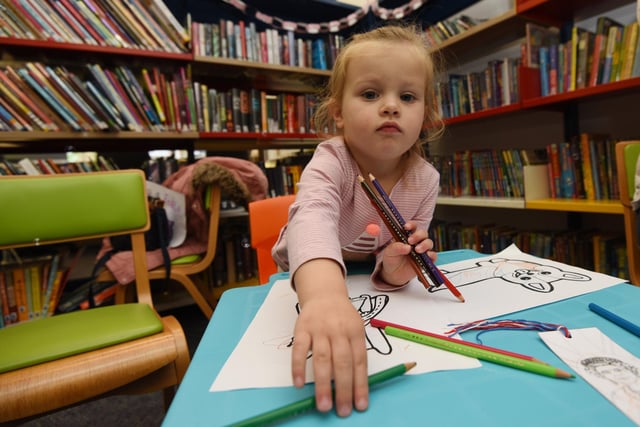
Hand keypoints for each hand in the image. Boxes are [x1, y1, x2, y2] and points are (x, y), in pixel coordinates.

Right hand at [291, 259, 367, 416]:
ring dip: (323, 384)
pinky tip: (299, 383)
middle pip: (342, 362)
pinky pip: (299, 349)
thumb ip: (354, 353)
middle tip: (342, 410)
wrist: (324, 294)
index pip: (360, 362)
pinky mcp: (302, 328)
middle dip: (343, 389)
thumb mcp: (355, 329)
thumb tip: (355, 387)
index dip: (361, 384)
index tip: (360, 405)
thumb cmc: (342, 318)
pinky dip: (298, 367)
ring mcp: (319, 329)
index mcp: (355, 332)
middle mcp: (338, 330)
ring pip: (322, 358)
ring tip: (323, 405)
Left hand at [380, 221, 435, 285]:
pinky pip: (433, 256)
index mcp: (406, 236)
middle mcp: (416, 241)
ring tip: (417, 250)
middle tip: (410, 241)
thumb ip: (396, 248)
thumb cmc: (391, 260)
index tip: (406, 227)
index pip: (412, 227)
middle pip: (423, 233)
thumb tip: (407, 247)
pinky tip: (427, 256)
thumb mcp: (389, 253)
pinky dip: (432, 255)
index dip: (411, 225)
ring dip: (424, 245)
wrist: (393, 275)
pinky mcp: (426, 260)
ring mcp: (422, 250)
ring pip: (429, 243)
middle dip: (418, 235)